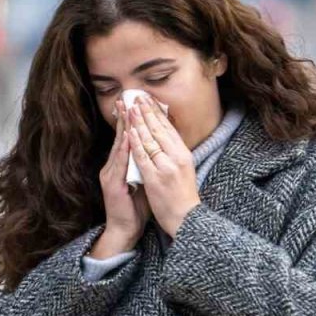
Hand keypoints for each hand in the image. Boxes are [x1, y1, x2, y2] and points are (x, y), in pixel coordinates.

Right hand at [94, 98, 150, 257]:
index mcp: (120, 165)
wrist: (125, 229)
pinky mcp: (111, 184)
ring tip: (128, 110)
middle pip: (120, 138)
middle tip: (128, 98)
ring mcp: (110, 175)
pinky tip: (128, 137)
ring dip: (123, 128)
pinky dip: (124, 149)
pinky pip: (119, 164)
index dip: (130, 121)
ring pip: (118, 147)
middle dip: (124, 117)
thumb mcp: (142, 181)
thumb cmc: (136, 207)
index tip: (136, 103)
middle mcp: (112, 167)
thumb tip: (156, 149)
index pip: (126, 138)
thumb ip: (145, 165)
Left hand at [126, 95, 201, 237]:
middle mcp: (177, 157)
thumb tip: (166, 140)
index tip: (149, 99)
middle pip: (159, 129)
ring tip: (131, 107)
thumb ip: (174, 155)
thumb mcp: (183, 170)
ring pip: (150, 139)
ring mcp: (166, 167)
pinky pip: (143, 157)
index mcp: (184, 154)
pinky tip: (129, 132)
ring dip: (139, 122)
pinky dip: (136, 143)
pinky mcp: (155, 177)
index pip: (168, 128)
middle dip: (147, 111)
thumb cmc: (183, 196)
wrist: (185, 219)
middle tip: (137, 96)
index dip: (158, 112)